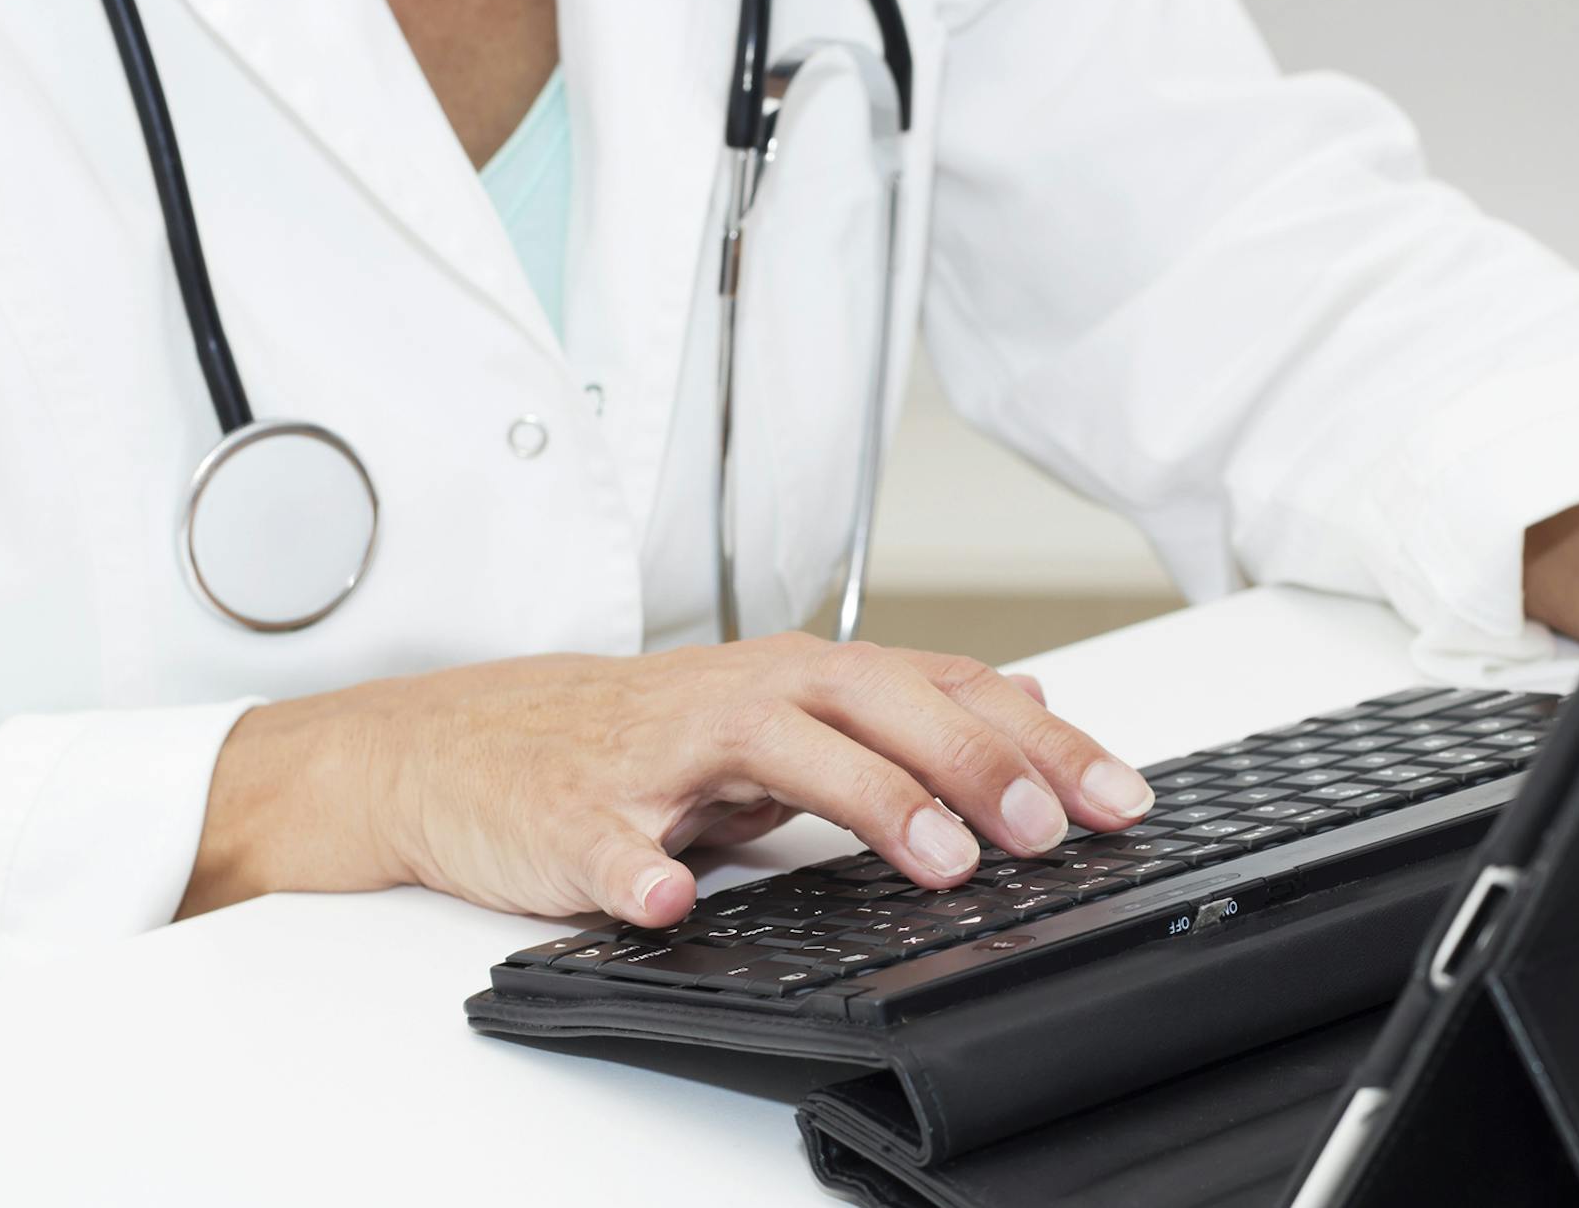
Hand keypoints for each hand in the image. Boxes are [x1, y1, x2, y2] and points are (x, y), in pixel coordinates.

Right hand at [179, 635, 1154, 925]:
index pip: (938, 692)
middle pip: (873, 703)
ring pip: (770, 748)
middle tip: (1045, 827)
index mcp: (797, 678)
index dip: (1035, 743)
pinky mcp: (570, 810)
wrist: (462, 747)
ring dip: (862, 798)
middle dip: (972, 761)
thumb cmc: (633, 738)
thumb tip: (1026, 706)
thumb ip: (898, 712)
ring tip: (933, 857)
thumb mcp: (781, 715)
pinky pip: (603, 838)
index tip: (1116, 797)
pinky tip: (671, 898)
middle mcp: (740, 696)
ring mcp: (655, 752)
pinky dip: (638, 867)